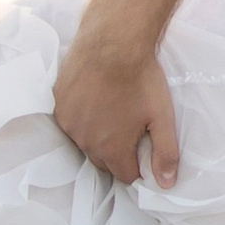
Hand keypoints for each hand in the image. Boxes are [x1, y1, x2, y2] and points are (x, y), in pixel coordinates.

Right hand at [53, 17, 181, 185]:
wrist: (112, 40)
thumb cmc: (140, 78)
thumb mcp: (162, 117)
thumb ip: (165, 153)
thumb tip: (166, 184)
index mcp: (111, 149)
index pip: (124, 175)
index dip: (136, 167)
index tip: (143, 150)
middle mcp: (84, 141)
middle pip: (102, 161)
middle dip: (117, 153)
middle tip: (131, 130)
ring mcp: (68, 121)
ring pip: (83, 140)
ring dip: (97, 135)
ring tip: (113, 112)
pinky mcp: (58, 101)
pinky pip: (71, 119)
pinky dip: (82, 115)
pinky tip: (95, 98)